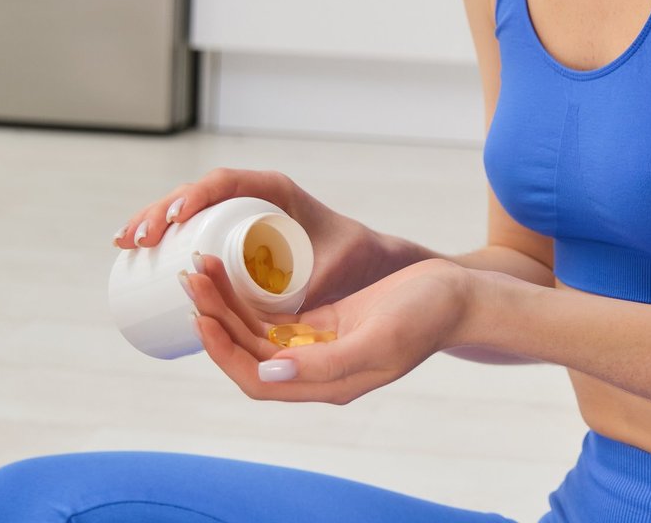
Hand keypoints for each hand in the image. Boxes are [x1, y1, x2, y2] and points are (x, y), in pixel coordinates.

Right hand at [113, 167, 399, 306]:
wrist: (362, 258)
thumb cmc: (353, 258)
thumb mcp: (335, 268)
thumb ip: (318, 288)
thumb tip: (286, 322)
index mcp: (274, 189)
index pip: (226, 182)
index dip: (195, 196)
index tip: (173, 221)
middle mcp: (252, 194)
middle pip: (196, 193)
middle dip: (160, 211)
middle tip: (136, 241)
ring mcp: (238, 210)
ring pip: (187, 207)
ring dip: (151, 219)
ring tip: (124, 243)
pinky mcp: (230, 231)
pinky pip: (190, 223)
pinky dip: (160, 230)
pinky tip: (133, 245)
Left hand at [183, 255, 470, 404]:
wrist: (458, 296)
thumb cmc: (426, 315)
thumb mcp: (380, 338)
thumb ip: (326, 362)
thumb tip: (269, 371)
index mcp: (328, 383)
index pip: (257, 380)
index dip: (223, 353)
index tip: (202, 315)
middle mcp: (316, 371)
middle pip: (248, 355)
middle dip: (216, 319)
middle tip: (192, 277)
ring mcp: (318, 347)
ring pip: (256, 334)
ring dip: (226, 304)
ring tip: (201, 268)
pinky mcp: (323, 323)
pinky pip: (274, 317)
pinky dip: (249, 297)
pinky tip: (230, 272)